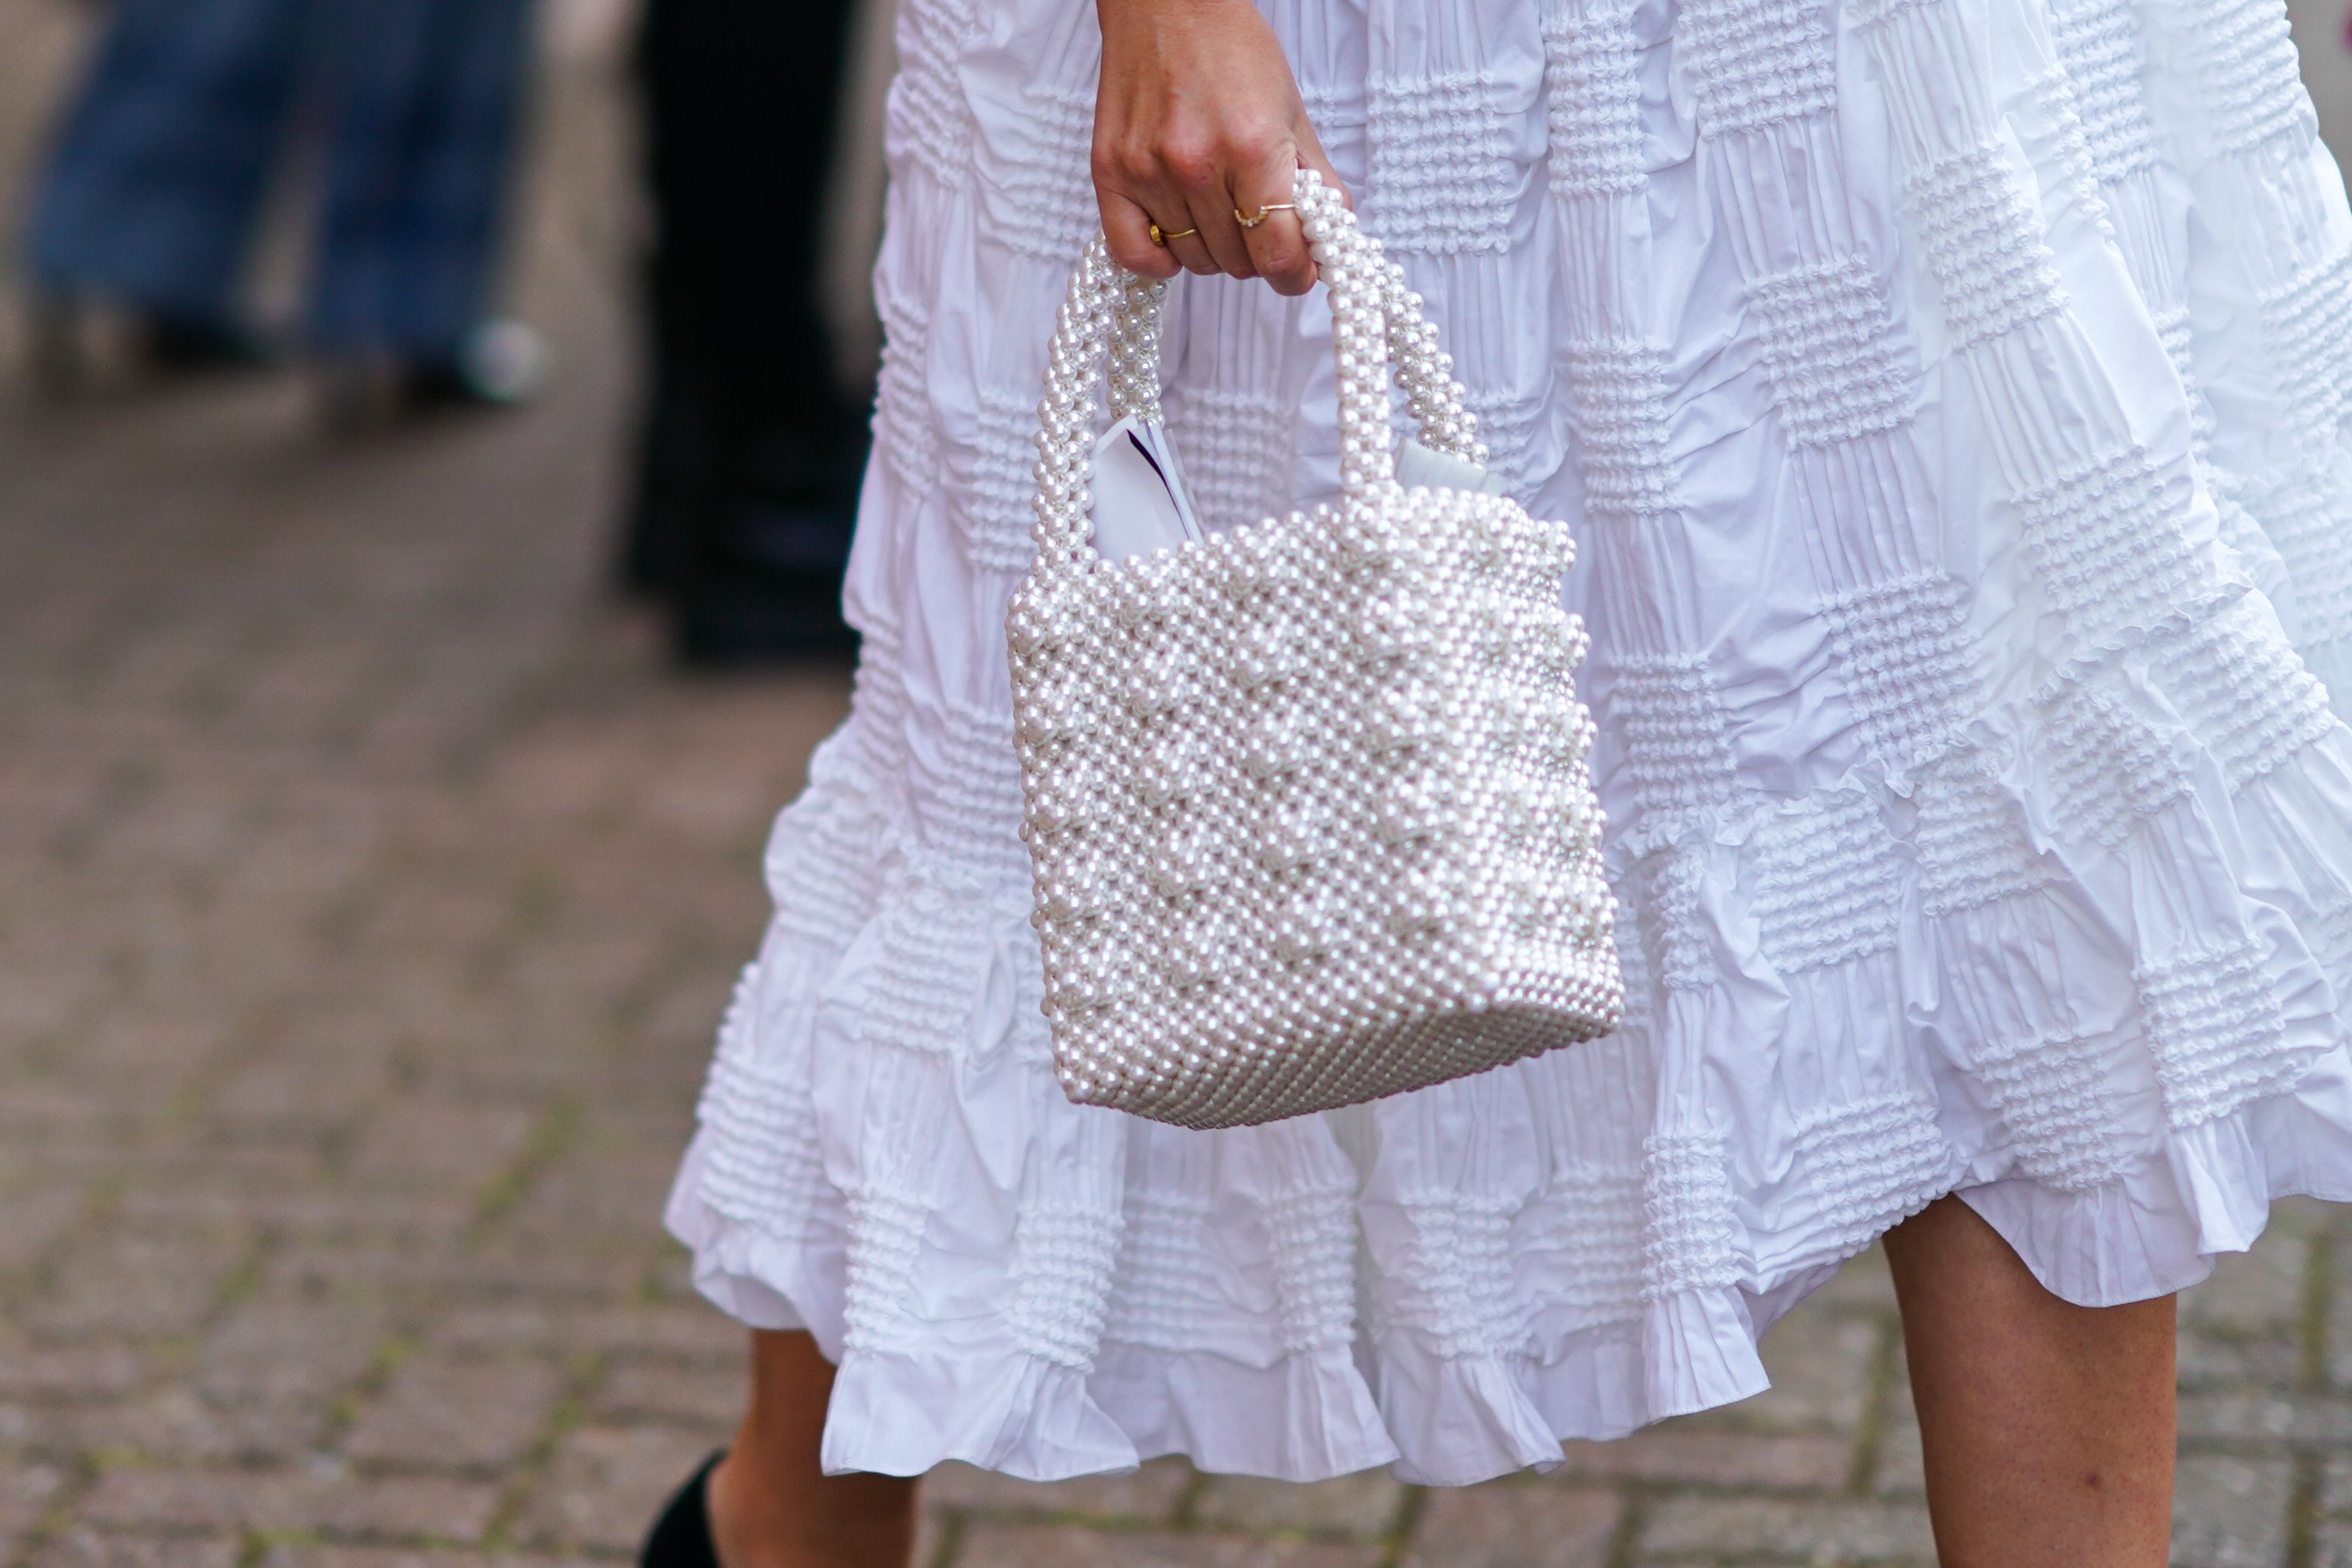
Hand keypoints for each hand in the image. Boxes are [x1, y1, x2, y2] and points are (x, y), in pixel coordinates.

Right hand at [1092, 0, 1346, 295]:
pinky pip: (1133, 255)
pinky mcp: (1110, 172)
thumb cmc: (1231, 51)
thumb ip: (1315, 182)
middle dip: (1256, 253)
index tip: (1298, 271)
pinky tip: (1174, 239)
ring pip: (1193, 260)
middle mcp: (1196, 163)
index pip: (1278, 253)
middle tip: (1256, 222)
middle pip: (1236, 263)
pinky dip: (1158, 261)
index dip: (1296, 274)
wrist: (1168, 5)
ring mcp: (1148, 170)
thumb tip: (1328, 241)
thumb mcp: (1291, 112)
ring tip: (1217, 210)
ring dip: (1212, 249)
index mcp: (1253, 146)